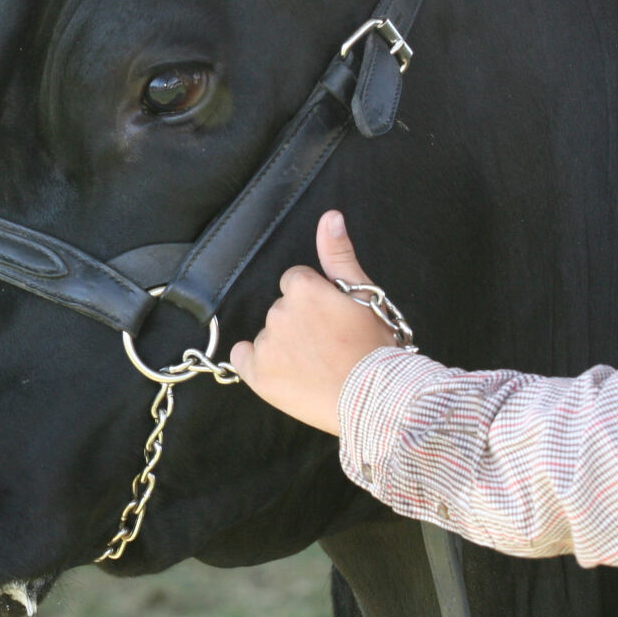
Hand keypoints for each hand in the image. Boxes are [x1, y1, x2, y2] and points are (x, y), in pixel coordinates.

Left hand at [229, 211, 396, 434]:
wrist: (375, 400)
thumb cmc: (375, 349)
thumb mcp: (364, 297)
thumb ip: (338, 255)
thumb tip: (329, 217)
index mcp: (303, 288)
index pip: (295, 283)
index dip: (315, 303)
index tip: (331, 322)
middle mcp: (279, 312)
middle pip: (281, 309)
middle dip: (299, 324)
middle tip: (327, 346)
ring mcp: (266, 343)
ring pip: (267, 335)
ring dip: (283, 346)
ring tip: (314, 366)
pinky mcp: (257, 374)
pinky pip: (242, 358)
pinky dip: (256, 364)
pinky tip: (284, 373)